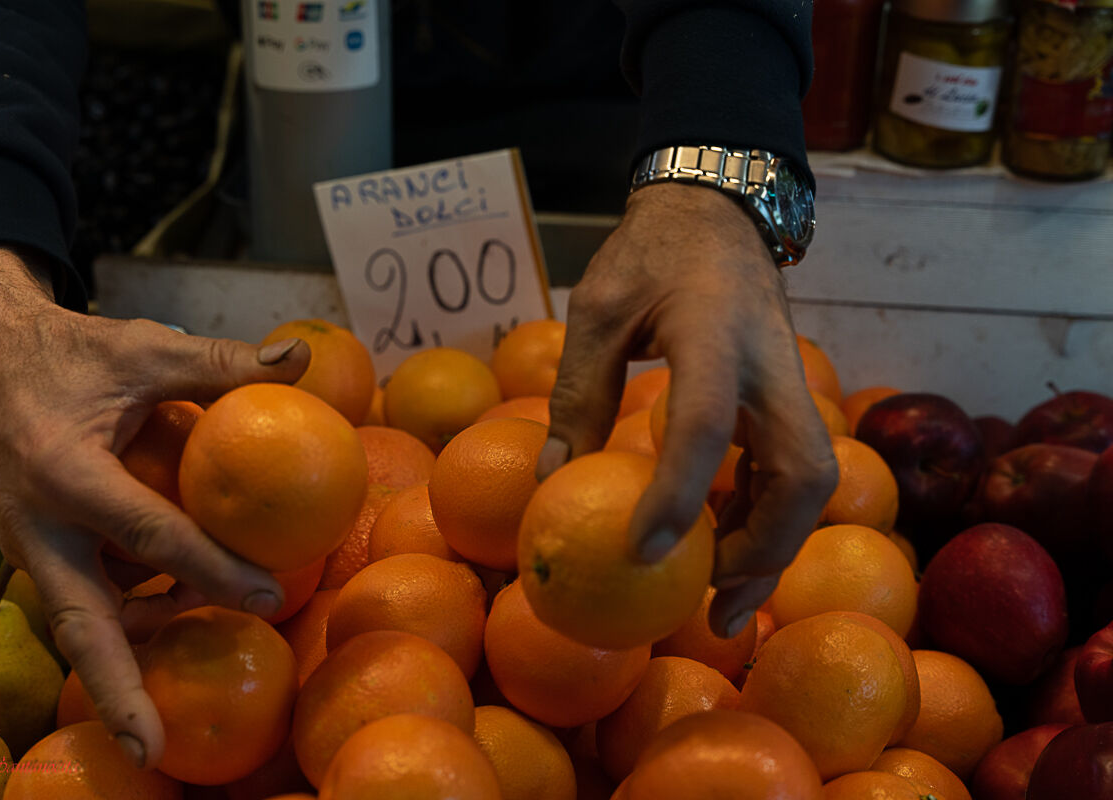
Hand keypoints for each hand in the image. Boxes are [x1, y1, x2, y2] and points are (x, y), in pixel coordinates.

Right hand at [0, 248, 310, 768]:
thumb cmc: (71, 352)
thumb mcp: (144, 348)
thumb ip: (220, 362)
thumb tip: (301, 358)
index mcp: (65, 472)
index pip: (150, 534)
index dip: (213, 569)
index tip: (271, 596)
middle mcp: (39, 524)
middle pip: (80, 624)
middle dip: (115, 690)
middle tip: (153, 748)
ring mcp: (31, 544)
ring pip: (82, 620)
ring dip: (136, 649)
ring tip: (198, 656)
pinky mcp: (37, 549)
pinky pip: (85, 596)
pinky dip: (129, 613)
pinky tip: (179, 607)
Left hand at [538, 183, 837, 637]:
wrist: (718, 215)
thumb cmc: (650, 257)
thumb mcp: (597, 310)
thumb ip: (577, 392)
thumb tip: (551, 479)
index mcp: (713, 334)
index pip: (705, 423)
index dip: (676, 493)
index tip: (638, 551)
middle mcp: (772, 367)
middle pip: (802, 474)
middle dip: (765, 548)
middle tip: (713, 605)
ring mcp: (791, 385)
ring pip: (809, 483)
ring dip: (772, 547)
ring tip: (719, 604)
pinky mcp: (789, 400)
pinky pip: (791, 472)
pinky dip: (762, 519)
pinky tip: (719, 548)